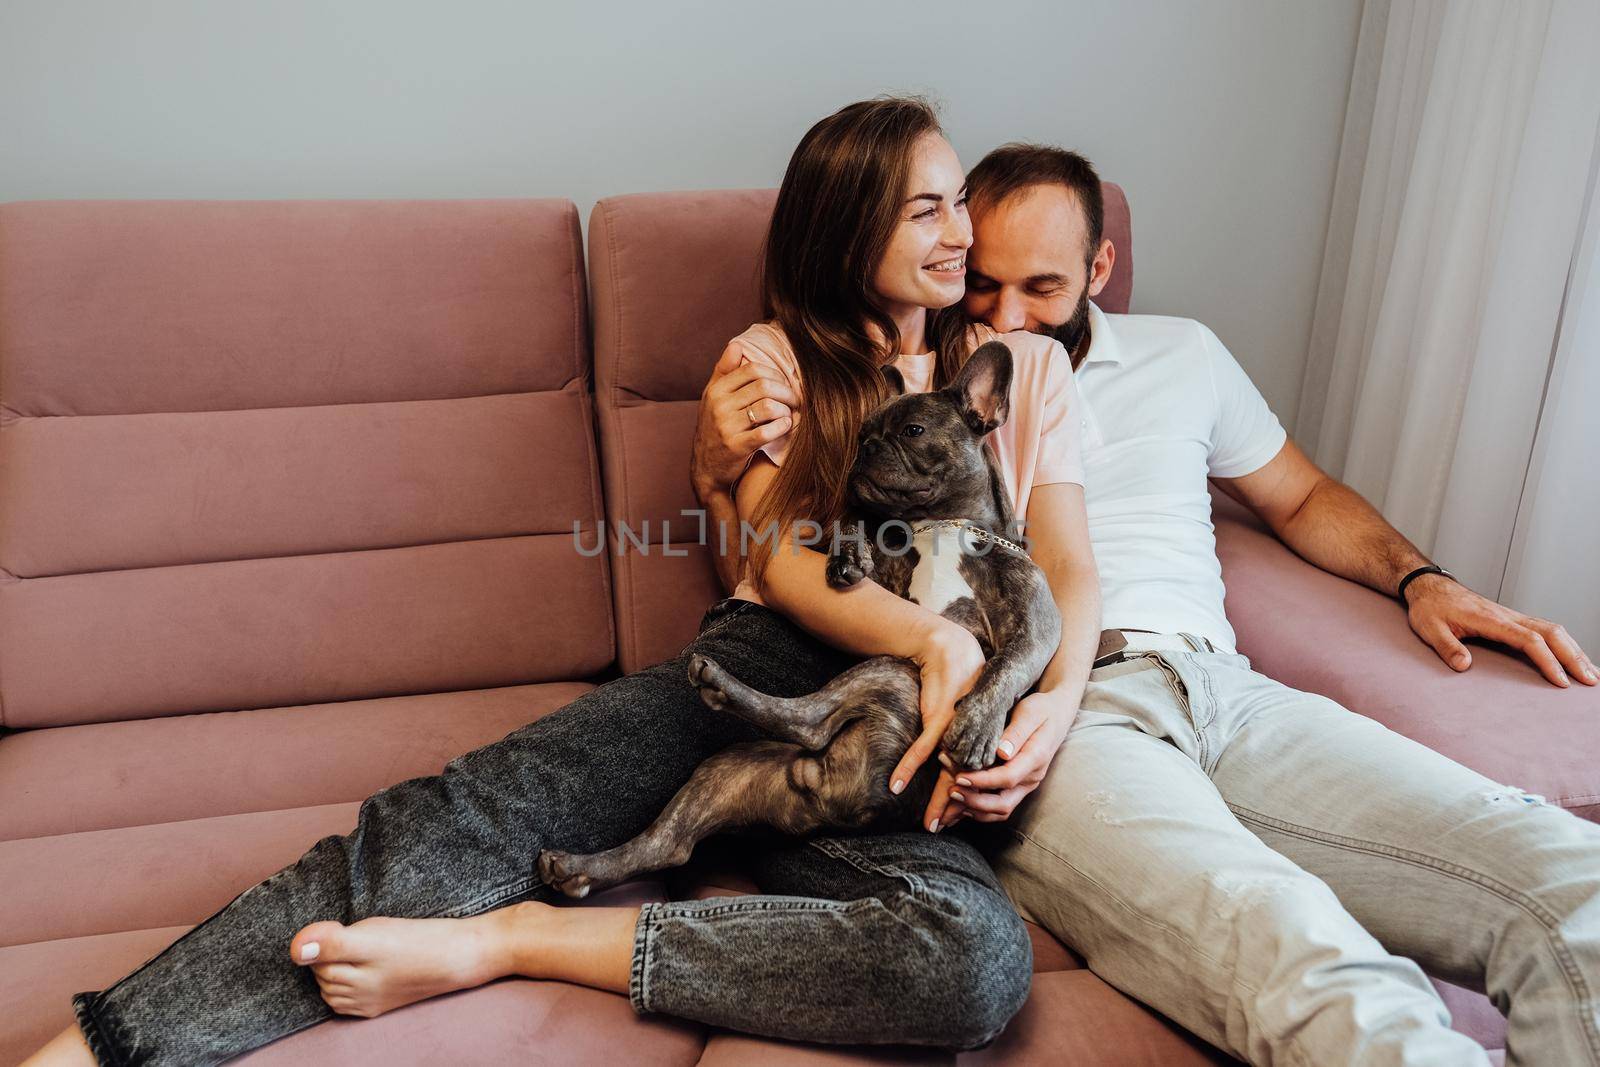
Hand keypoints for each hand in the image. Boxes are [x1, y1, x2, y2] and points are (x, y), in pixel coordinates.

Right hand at [690, 342, 799, 498]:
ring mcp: (727, 427)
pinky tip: (786, 427)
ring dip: (786, 410)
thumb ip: (724, 371)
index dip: (775, 374)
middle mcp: (719, 406)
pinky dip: (782, 427)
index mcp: (716, 390)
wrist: (706, 468)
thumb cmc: (714, 428)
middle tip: (795, 400)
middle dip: (786, 392)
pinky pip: (767, 432)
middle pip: (764, 386)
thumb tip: (736, 345)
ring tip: (790, 414)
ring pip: (768, 407)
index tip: (785, 384)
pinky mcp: (737, 447)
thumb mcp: (712, 398)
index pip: (753, 370)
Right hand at [886, 620, 984, 831]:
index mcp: (983, 740)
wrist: (949, 651)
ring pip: (947, 775)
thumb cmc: (956, 680)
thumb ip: (962, 736)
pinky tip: (895, 785)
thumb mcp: (963, 714)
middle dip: (952, 810)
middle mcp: (974, 739)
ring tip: (928, 825)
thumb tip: (952, 755)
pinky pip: (922, 751)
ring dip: (936, 801)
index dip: (964, 801)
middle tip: (940, 832)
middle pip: (964, 783)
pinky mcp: (939, 721)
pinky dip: (907, 767)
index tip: (954, 821)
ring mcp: (958, 732)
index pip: (975, 778)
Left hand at [937, 691, 1075, 828]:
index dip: (981, 782)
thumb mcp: (1030, 713)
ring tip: (952, 794)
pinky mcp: (1020, 785)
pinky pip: (1001, 804)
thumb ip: (1016, 733)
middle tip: (951, 791)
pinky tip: (963, 797)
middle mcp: (1032, 777)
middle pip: (1004, 804)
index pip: (1007, 778)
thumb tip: (1002, 753)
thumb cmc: (1042, 709)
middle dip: (975, 802)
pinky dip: (980, 806)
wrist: (1058, 712)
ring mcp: (1027, 784)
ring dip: (975, 807)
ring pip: (1001, 809)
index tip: (959, 778)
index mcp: (1035, 758)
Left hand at [1406, 573, 1597, 686]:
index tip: (1560, 681)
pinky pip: (1545, 630)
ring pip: (1553, 630)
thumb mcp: (1430, 629)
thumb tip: (1463, 665)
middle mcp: (1507, 616)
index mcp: (1491, 619)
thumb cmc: (1430, 608)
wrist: (1429, 587)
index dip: (1547, 661)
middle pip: (1551, 633)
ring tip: (1591, 672)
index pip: (1529, 640)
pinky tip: (1572, 657)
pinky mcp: (1511, 619)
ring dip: (1574, 650)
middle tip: (1591, 681)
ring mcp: (1512, 616)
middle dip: (1573, 657)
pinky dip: (1564, 643)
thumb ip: (1447, 647)